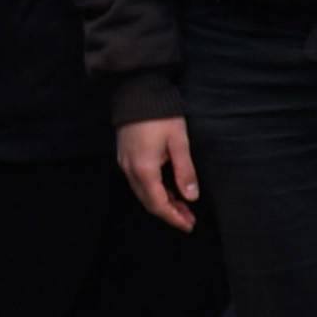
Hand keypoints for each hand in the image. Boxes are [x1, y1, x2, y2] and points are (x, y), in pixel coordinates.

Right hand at [115, 115, 199, 229]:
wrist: (137, 92)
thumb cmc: (161, 114)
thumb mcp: (178, 142)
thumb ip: (185, 171)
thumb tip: (191, 197)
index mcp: (144, 169)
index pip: (158, 203)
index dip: (173, 217)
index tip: (188, 225)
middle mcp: (130, 170)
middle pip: (149, 202)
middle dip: (169, 213)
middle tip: (189, 220)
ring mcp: (124, 164)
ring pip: (143, 193)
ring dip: (162, 203)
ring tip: (182, 208)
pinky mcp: (125, 157)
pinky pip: (138, 182)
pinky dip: (154, 191)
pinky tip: (168, 191)